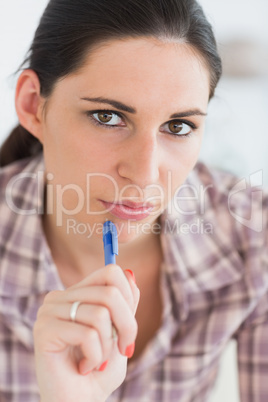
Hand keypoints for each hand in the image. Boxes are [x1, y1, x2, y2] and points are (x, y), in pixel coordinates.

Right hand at [33, 265, 139, 401]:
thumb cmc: (100, 371)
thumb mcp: (120, 333)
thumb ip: (124, 304)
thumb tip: (129, 273)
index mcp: (76, 294)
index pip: (110, 272)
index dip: (129, 298)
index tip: (129, 329)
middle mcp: (60, 297)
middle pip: (110, 293)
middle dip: (127, 326)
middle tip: (124, 350)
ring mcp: (49, 312)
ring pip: (100, 314)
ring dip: (108, 346)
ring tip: (97, 362)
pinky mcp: (44, 330)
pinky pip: (87, 334)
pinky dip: (95, 356)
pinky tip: (84, 367)